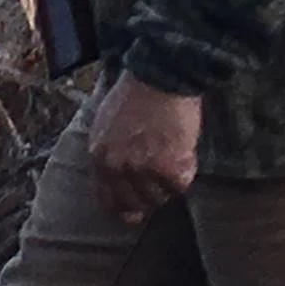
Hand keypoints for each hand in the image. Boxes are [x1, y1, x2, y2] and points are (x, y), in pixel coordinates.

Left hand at [87, 72, 201, 224]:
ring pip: (159, 198)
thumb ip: (108, 154)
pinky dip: (185, 171)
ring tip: (172, 157)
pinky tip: (184, 150)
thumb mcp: (106, 122)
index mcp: (99, 156)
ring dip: (167, 184)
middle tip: (160, 180)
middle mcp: (118, 167)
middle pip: (135, 204)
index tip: (134, 211)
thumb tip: (115, 184)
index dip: (123, 208)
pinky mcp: (169, 168)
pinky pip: (180, 186)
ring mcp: (143, 169)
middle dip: (149, 196)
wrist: (161, 74)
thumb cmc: (135, 93)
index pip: (107, 199)